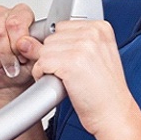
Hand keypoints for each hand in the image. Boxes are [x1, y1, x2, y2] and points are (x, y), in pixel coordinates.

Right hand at [0, 4, 40, 95]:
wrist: (11, 78)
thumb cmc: (25, 66)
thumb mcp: (36, 59)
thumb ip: (34, 49)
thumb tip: (24, 43)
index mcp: (22, 14)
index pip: (15, 22)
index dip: (16, 44)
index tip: (21, 58)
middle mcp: (4, 14)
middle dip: (3, 54)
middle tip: (10, 66)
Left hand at [25, 20, 134, 136]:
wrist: (114, 112)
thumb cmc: (104, 90)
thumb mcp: (90, 59)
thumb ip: (64, 44)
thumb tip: (26, 41)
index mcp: (101, 28)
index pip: (63, 27)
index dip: (61, 47)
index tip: (70, 61)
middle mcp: (92, 33)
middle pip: (52, 38)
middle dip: (54, 56)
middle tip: (69, 73)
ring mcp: (82, 46)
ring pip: (44, 50)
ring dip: (47, 66)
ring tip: (66, 79)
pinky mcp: (70, 62)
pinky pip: (41, 63)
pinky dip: (42, 76)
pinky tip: (59, 83)